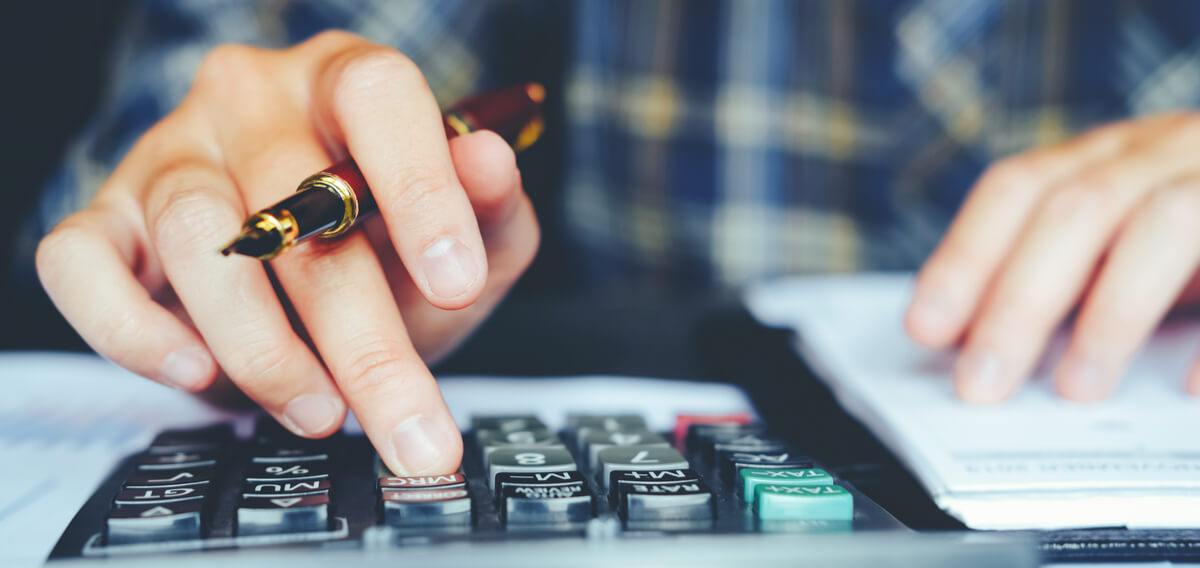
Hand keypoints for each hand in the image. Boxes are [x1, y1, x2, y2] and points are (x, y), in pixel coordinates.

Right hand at [35, 31, 539, 474]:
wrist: (308, 283)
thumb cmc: (391, 249)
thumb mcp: (470, 239)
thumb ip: (491, 208)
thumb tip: (489, 163)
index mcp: (348, 83)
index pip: (379, 97)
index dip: (420, 187)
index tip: (456, 282)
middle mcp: (252, 102)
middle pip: (294, 200)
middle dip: (364, 338)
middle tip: (411, 427)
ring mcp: (170, 155)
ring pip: (196, 236)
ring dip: (263, 347)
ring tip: (321, 410)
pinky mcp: (105, 219)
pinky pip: (80, 264)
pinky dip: (132, 330)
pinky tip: (197, 372)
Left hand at [905, 113, 1199, 401]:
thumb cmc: (1195, 229)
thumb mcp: (1123, 232)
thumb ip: (1063, 272)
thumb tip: (971, 340)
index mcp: (1112, 151)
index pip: (1020, 187)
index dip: (966, 256)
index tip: (926, 327)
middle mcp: (1171, 149)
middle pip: (1079, 209)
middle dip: (1020, 300)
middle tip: (981, 382)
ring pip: (1164, 223)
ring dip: (1112, 313)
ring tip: (1075, 388)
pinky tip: (1186, 387)